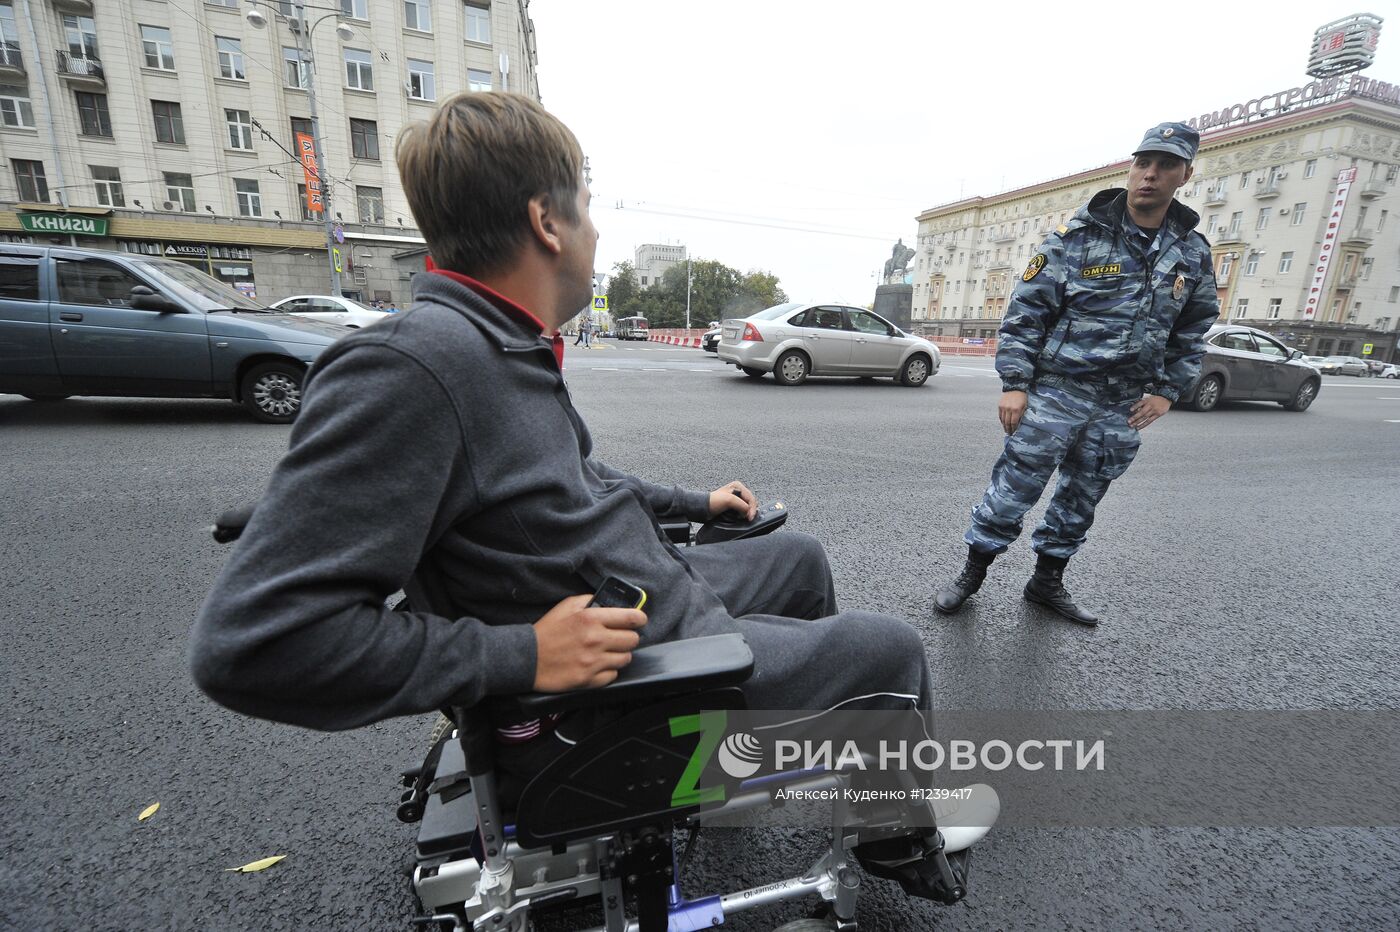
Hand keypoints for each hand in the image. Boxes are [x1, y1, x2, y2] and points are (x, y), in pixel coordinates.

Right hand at [532, 594, 646, 690]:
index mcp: (591, 618)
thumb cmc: (547, 631)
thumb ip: (590, 600)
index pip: (631, 618)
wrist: (527, 659)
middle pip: (633, 640)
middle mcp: (596, 639)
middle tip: (618, 637)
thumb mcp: (566, 606)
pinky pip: (613, 675)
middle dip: (628, 637)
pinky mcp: (589, 679)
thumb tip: (611, 602)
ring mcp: (593, 661)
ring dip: (619, 655)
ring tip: (607, 652)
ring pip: (626, 659)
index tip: (639, 620)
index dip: (639, 618)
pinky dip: (608, 670)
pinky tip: (598, 664)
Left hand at [708, 481, 756, 519]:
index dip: (752, 509)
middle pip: (750, 502)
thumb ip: (742, 505)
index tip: (749, 518)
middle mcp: (737, 491)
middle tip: (747, 518)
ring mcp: (735, 498)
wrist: (703, 508)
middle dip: (750, 510)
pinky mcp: (733, 505)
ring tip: (743, 518)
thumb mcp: (730, 500)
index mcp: (738, 486)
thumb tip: (748, 513)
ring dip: (746, 513)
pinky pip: (742, 510)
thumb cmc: (712, 502)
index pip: (751, 498)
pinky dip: (743, 514)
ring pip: (747, 506)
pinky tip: (740, 517)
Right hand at [998, 391, 1028, 434]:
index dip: (1013, 428)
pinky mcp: (1000, 405)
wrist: (1015, 387)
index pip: (1014, 423)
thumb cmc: (1022, 397)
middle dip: (1008, 429)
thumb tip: (1019, 424)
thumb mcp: (1025, 406)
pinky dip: (1002, 420)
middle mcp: (1009, 409)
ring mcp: (1003, 407)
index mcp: (1016, 410)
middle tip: (1009, 434)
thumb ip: (1022, 415)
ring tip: (1006, 430)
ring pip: (1003, 420)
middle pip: (1007, 423)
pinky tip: (1003, 423)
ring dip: (1004, 426)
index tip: (1014, 432)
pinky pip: (1000, 415)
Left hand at [1128, 394, 1170, 429]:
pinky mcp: (1157, 415)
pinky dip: (1143, 424)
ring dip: (1138, 422)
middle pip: (1142, 412)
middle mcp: (1150, 406)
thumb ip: (1142, 404)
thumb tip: (1135, 410)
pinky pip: (1149, 421)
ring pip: (1145, 417)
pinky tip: (1139, 427)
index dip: (1135, 406)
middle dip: (1135, 417)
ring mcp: (1154, 411)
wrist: (1166, 399)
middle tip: (1129, 421)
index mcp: (1147, 400)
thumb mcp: (1149, 398)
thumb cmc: (1156, 399)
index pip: (1140, 403)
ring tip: (1132, 426)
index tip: (1130, 410)